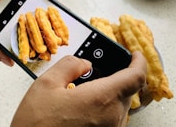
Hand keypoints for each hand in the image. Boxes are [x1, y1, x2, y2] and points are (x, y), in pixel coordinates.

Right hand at [10, 51, 146, 126]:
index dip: (139, 62)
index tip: (135, 55)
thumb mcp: (47, 83)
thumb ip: (70, 65)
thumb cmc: (36, 124)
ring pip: (120, 103)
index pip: (135, 76)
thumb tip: (84, 64)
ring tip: (88, 88)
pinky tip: (87, 103)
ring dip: (110, 91)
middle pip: (127, 89)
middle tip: (101, 71)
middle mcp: (111, 117)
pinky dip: (105, 104)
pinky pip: (113, 116)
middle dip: (117, 76)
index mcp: (101, 99)